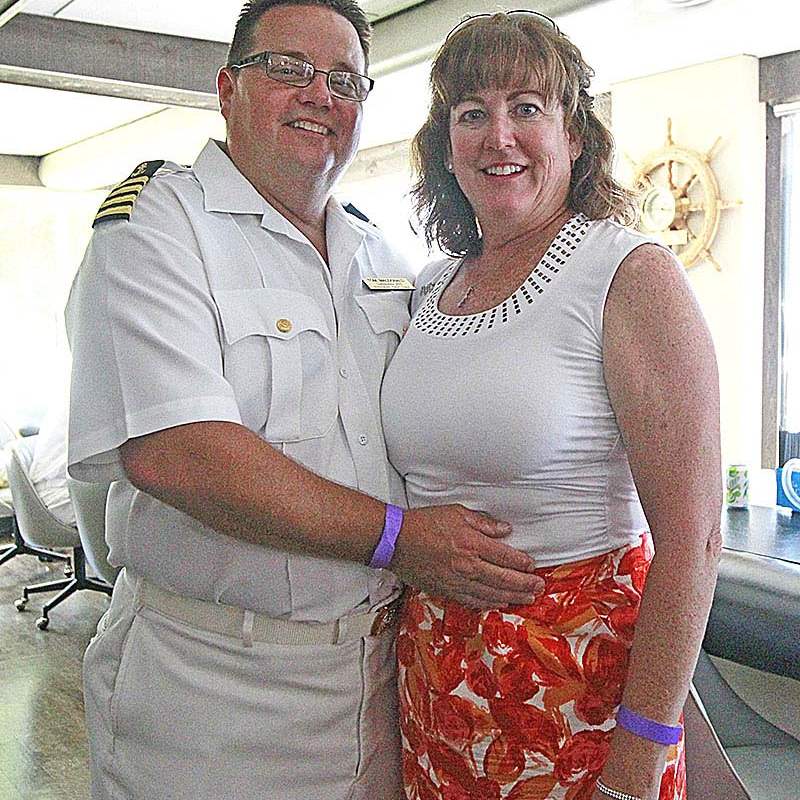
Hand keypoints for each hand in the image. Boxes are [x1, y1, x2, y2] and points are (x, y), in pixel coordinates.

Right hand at [390, 504, 545, 607]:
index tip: (532, 565)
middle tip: (539, 587)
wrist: (396, 541)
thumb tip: (505, 530)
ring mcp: (457, 581)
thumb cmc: (424, 523)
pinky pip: (473, 601)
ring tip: (527, 598)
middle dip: (525, 584)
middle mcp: (467, 566)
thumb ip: (483, 523)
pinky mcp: (446, 591)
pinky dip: (490, 603)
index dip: (522, 563)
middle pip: (504, 579)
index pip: (506, 557)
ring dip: (513, 597)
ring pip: (492, 594)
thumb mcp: (456, 513)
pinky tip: (500, 603)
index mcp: (471, 544)